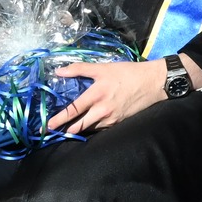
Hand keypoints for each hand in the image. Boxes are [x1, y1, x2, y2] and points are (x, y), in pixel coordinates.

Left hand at [47, 58, 170, 135]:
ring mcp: (111, 118)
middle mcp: (102, 110)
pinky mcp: (119, 122)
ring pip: (90, 129)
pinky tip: (87, 126)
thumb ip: (80, 69)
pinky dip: (92, 128)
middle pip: (79, 126)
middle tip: (53, 133)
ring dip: (78, 130)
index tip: (47, 126)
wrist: (153, 82)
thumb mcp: (104, 68)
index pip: (73, 110)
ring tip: (68, 131)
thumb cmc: (128, 73)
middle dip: (65, 130)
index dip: (59, 119)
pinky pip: (101, 129)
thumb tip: (59, 71)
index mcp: (96, 95)